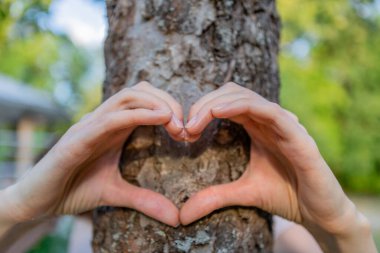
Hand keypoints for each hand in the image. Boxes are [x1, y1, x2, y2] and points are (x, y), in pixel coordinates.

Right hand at [0, 82, 182, 229]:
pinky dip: (136, 114)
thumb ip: (144, 200)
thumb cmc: (74, 190)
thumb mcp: (116, 194)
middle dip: (167, 101)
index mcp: (114, 128)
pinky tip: (158, 119)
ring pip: (126, 97)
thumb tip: (176, 217)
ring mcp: (89, 125)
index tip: (187, 130)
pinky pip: (109, 118)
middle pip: (140, 91)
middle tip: (185, 126)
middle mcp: (103, 121)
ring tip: (175, 122)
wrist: (37, 200)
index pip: (145, 100)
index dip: (169, 107)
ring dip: (156, 104)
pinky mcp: (77, 138)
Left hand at [181, 83, 375, 252]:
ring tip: (195, 121)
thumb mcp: (244, 193)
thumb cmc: (287, 196)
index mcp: (257, 127)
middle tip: (185, 125)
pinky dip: (243, 105)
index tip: (184, 130)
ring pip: (247, 96)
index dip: (202, 109)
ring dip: (217, 103)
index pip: (226, 103)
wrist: (320, 212)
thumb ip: (215, 196)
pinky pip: (269, 110)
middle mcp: (269, 121)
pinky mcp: (297, 134)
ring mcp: (284, 124)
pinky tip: (220, 112)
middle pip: (232, 94)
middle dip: (204, 104)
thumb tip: (183, 214)